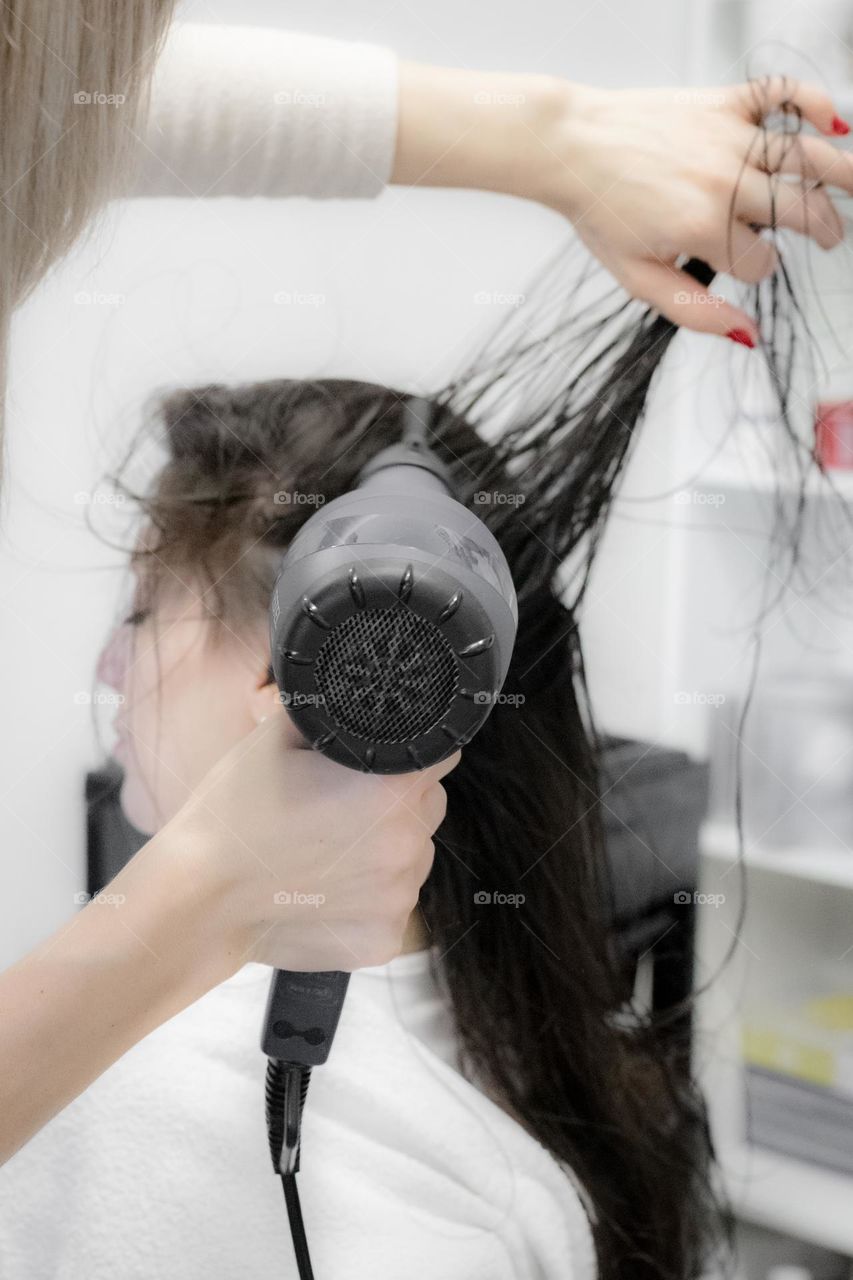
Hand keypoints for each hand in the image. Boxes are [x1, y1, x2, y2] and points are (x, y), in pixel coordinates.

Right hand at [158, 710, 459, 975]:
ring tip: (326, 849)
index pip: (441, 755)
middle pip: (429, 805)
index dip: (414, 751)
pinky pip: (392, 903)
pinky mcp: (383, 939)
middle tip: (341, 804)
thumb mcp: (277, 738)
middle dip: (398, 799)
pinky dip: (368, 895)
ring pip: (413, 855)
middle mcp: (406, 846)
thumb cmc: (232, 817)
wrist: (197, 901)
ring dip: (386, 848)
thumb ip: (332, 714)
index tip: (383, 760)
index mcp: (391, 792)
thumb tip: (356, 700)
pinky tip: (325, 887)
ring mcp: (398, 899)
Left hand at [533, 75, 852, 341]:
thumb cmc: (600, 212)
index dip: (758, 269)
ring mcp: (726, 138)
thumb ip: (695, 312)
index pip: (761, 262)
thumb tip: (748, 336)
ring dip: (842, 176)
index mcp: (702, 228)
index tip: (745, 262)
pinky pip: (782, 94)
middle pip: (801, 212)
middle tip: (830, 236)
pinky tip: (836, 121)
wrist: (570, 147)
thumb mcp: (638, 279)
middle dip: (823, 230)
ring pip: (807, 156)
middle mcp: (722, 181)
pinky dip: (813, 101)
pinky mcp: (722, 103)